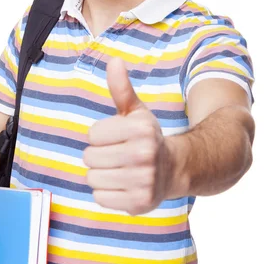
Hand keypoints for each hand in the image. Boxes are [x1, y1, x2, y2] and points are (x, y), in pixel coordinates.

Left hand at [83, 57, 173, 214]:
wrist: (175, 169)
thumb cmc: (147, 138)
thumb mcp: (136, 112)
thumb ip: (122, 89)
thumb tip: (114, 61)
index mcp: (141, 130)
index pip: (92, 134)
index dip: (100, 136)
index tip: (116, 138)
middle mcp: (144, 155)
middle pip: (89, 157)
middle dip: (98, 156)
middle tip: (117, 156)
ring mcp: (143, 181)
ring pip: (92, 178)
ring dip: (101, 175)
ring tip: (119, 170)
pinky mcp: (139, 202)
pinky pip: (100, 197)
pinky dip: (107, 193)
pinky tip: (122, 185)